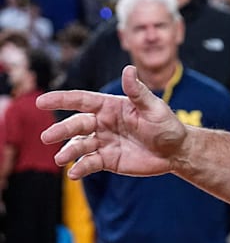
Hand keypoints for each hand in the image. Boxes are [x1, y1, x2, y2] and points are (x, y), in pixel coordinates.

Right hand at [37, 65, 187, 178]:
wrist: (176, 151)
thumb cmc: (166, 125)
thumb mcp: (154, 108)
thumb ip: (138, 92)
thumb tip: (128, 69)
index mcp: (111, 106)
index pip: (82, 100)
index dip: (62, 99)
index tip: (41, 101)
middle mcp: (103, 123)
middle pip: (77, 124)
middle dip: (61, 130)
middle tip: (47, 137)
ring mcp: (103, 142)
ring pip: (79, 145)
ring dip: (69, 151)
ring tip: (61, 158)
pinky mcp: (106, 160)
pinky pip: (89, 163)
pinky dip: (80, 168)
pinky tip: (74, 173)